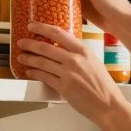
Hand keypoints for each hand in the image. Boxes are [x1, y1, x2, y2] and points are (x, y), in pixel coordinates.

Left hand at [16, 22, 130, 126]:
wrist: (109, 105)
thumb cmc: (104, 87)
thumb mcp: (94, 63)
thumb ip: (79, 55)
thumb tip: (65, 50)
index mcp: (84, 51)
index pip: (58, 33)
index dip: (42, 28)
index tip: (33, 26)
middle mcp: (75, 60)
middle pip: (45, 47)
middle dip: (30, 44)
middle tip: (22, 42)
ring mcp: (68, 73)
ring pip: (42, 62)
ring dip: (28, 59)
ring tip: (21, 57)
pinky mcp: (63, 87)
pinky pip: (44, 77)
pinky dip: (34, 73)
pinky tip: (30, 72)